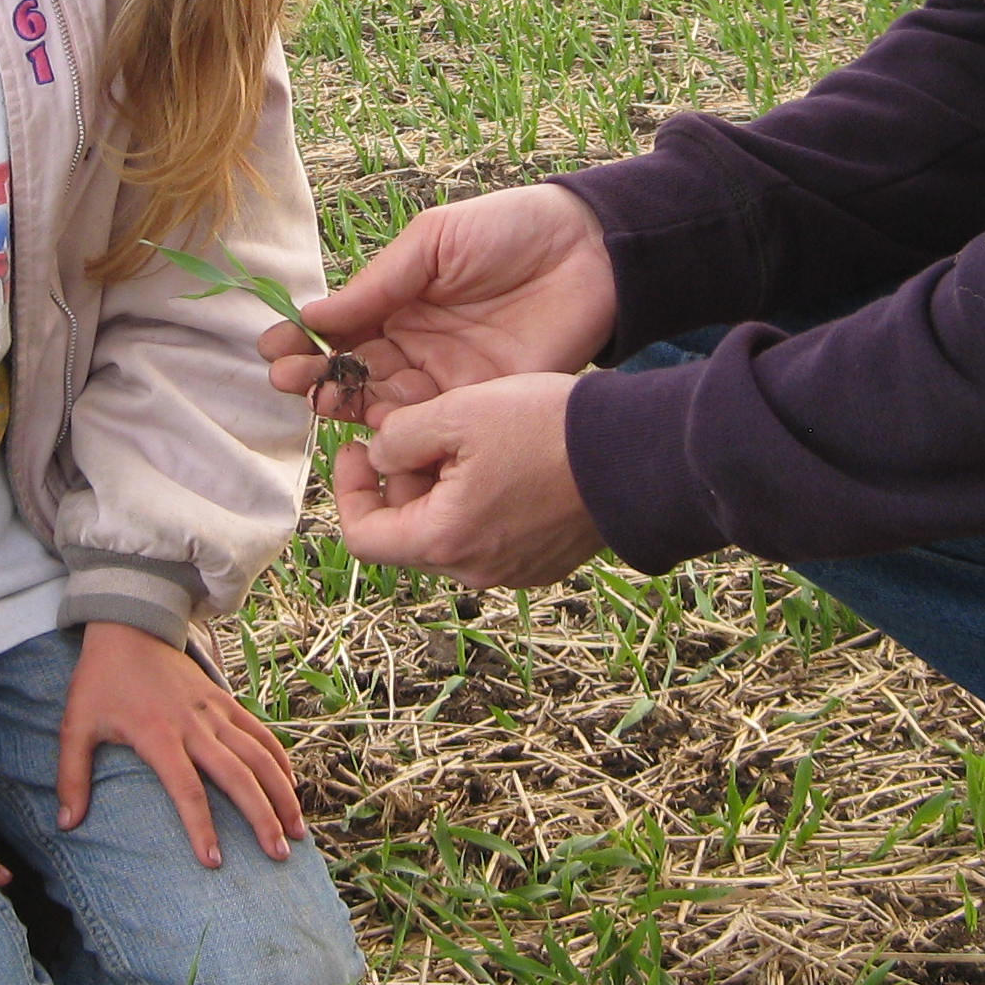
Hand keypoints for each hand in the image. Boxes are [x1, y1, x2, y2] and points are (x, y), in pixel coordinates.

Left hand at [58, 619, 309, 868]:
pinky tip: (292, 787)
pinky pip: (260, 733)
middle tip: (279, 854)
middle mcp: (194, 725)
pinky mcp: (225, 701)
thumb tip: (65, 823)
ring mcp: (215, 712)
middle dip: (262, 817)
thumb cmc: (100, 680)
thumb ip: (72, 775)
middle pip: (237, 776)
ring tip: (298, 830)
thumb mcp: (75, 725)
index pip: (187, 789)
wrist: (128, 628)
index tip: (214, 862)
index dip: (202, 827)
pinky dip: (280, 760)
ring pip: (259, 756)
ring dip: (282, 793)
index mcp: (158, 735)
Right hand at [261, 185, 614, 421]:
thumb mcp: (433, 242)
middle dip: (314, 377)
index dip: (305, 340)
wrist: (592, 250)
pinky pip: (432, 425)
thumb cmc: (511, 229)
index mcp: (400, 302)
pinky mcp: (481, 403)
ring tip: (319, 400)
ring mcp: (447, 378)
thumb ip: (377, 284)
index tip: (273, 344)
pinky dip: (399, 431)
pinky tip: (372, 425)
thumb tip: (313, 315)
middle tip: (287, 377)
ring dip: (346, 406)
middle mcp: (416, 346)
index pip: (341, 330)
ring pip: (383, 404)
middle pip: (353, 373)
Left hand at [333, 374, 605, 588]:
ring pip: (450, 532)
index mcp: (443, 541)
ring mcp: (513, 572)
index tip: (356, 448)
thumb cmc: (546, 429)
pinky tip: (502, 458)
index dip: (347, 490)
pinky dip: (479, 501)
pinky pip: (491, 535)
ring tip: (464, 437)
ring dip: (440, 489)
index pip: (362, 538)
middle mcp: (474, 571)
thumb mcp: (457, 412)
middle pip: (408, 533)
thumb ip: (399, 436)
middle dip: (400, 481)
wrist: (637, 453)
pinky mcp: (544, 561)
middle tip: (416, 430)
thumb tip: (378, 455)